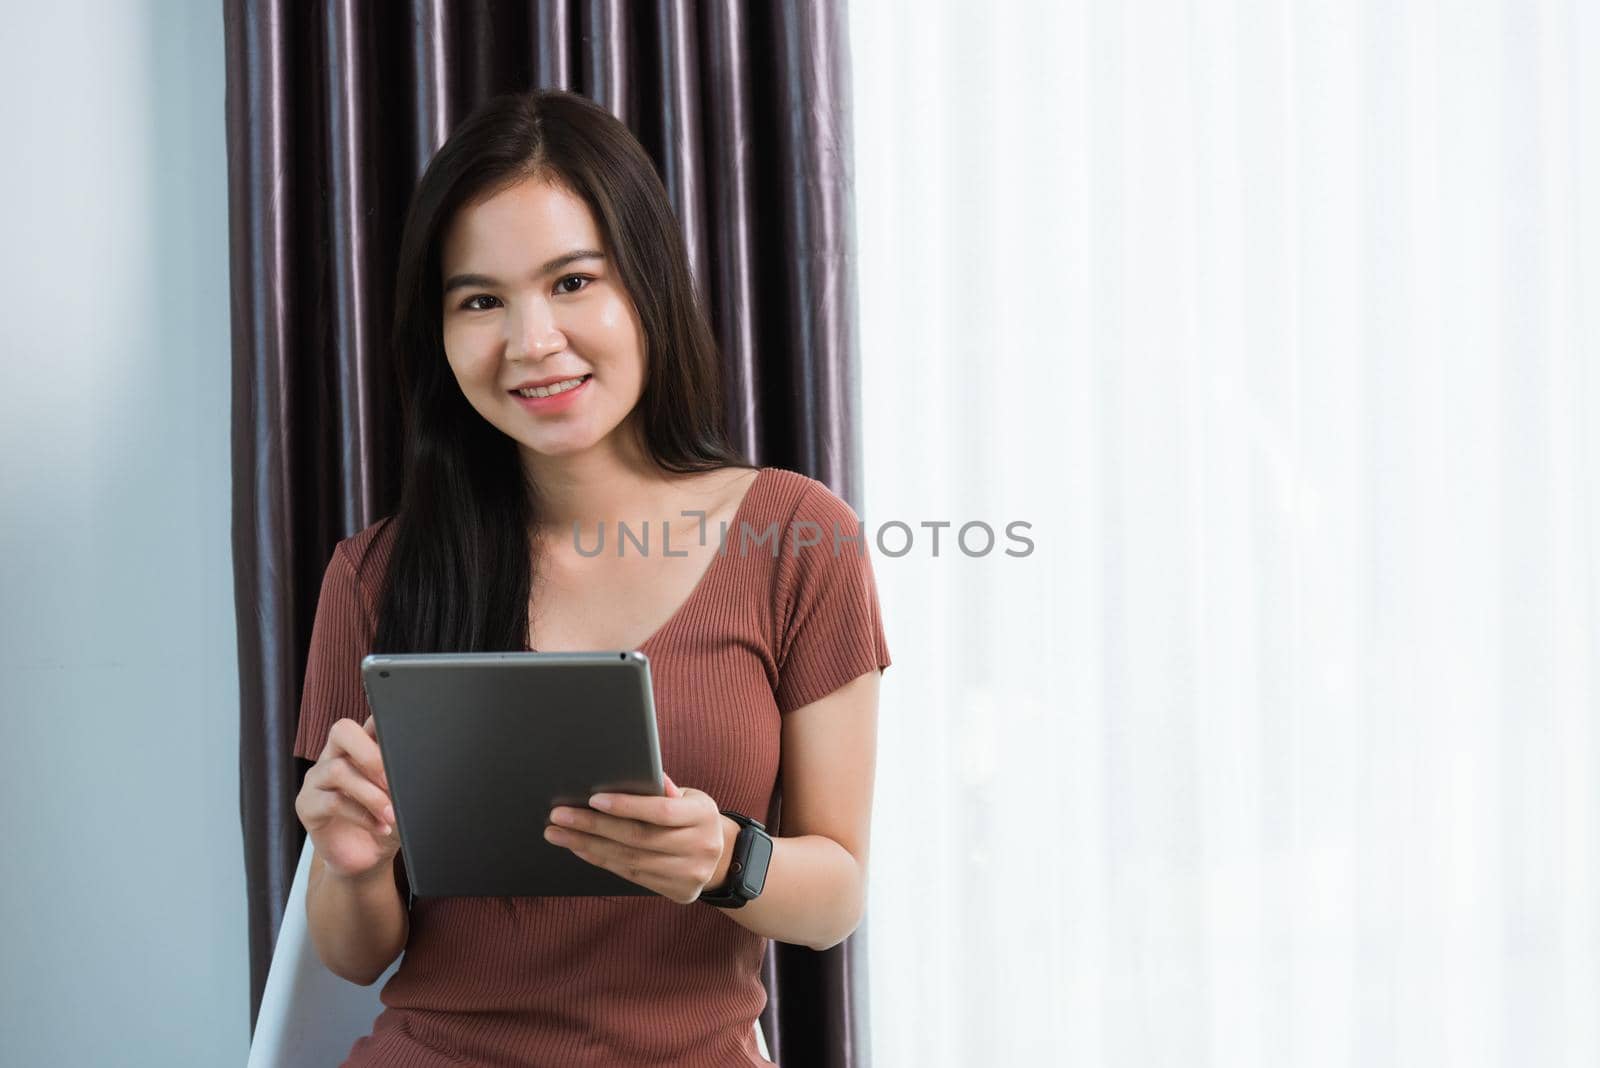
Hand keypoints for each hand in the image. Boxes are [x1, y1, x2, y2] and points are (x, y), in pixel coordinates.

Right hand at [294, 716, 400, 881]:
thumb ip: (403, 774)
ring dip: (371, 793)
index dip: (381, 720)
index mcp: (359, 747)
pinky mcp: (307, 805)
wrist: (368, 859)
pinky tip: (380, 826)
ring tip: (391, 813)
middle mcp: (334, 756)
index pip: (366, 722)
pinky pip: (332, 802)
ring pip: (338, 769)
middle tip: (392, 779)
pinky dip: (361, 815)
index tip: (403, 734)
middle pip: (342, 730)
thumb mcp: (401, 795)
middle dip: (370, 753)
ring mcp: (317, 779)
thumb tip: (416, 763)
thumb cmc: (386, 820)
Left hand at [544, 772, 726, 904]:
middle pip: (639, 837)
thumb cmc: (693, 817)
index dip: (627, 806)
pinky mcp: (677, 892)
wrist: (722, 857)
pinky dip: (602, 860)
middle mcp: (700, 846)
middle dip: (594, 826)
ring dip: (589, 845)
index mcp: (703, 815)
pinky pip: (631, 875)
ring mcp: (690, 874)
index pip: (661, 811)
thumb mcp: (689, 796)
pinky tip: (580, 848)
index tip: (593, 799)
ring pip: (630, 859)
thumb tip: (635, 774)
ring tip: (559, 833)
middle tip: (559, 816)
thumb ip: (664, 788)